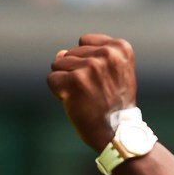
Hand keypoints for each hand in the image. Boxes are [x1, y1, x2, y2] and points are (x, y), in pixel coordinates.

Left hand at [47, 34, 138, 150]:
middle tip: (93, 92)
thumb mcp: (111, 73)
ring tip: (84, 96)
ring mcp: (91, 67)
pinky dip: (59, 93)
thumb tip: (59, 53)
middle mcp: (107, 54)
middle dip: (75, 72)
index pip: (84, 42)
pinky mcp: (75, 81)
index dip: (87, 61)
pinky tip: (75, 102)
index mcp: (120, 48)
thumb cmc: (113, 103)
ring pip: (58, 64)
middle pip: (70, 53)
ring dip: (66, 82)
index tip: (101, 80)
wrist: (117, 132)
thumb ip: (88, 56)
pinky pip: (52, 79)